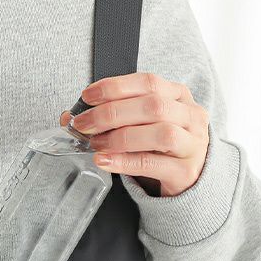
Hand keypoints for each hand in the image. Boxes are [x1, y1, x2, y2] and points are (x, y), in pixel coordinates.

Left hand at [61, 72, 210, 196]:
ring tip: (95, 144)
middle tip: (83, 124)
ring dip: (120, 137)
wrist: (189, 178)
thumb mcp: (141, 124)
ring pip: (160, 133)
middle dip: (111, 113)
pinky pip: (154, 163)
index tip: (87, 96)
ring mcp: (192, 144)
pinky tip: (104, 160)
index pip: (148, 82)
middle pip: (153, 106)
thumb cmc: (160, 146)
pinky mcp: (186, 171)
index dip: (115, 87)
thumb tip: (68, 117)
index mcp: (179, 96)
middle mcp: (190, 116)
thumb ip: (112, 116)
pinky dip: (125, 161)